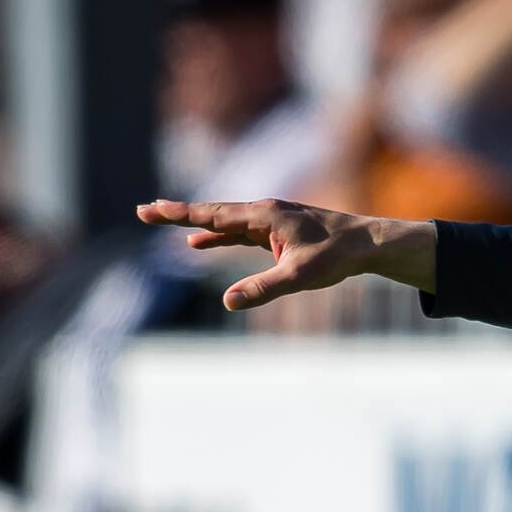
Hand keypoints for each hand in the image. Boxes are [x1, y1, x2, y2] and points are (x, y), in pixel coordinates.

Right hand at [135, 199, 436, 309]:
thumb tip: (228, 301)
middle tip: (143, 211)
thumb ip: (263, 288)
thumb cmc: (338, 256)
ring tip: (164, 223)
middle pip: (212, 213)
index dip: (178, 214)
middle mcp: (264, 211)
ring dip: (195, 224)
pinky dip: (218, 237)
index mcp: (264, 215)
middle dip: (177, 214)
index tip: (149, 210)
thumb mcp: (300, 275)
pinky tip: (201, 245)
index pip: (212, 216)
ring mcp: (271, 220)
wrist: (368, 243)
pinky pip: (239, 233)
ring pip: (224, 222)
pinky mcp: (278, 230)